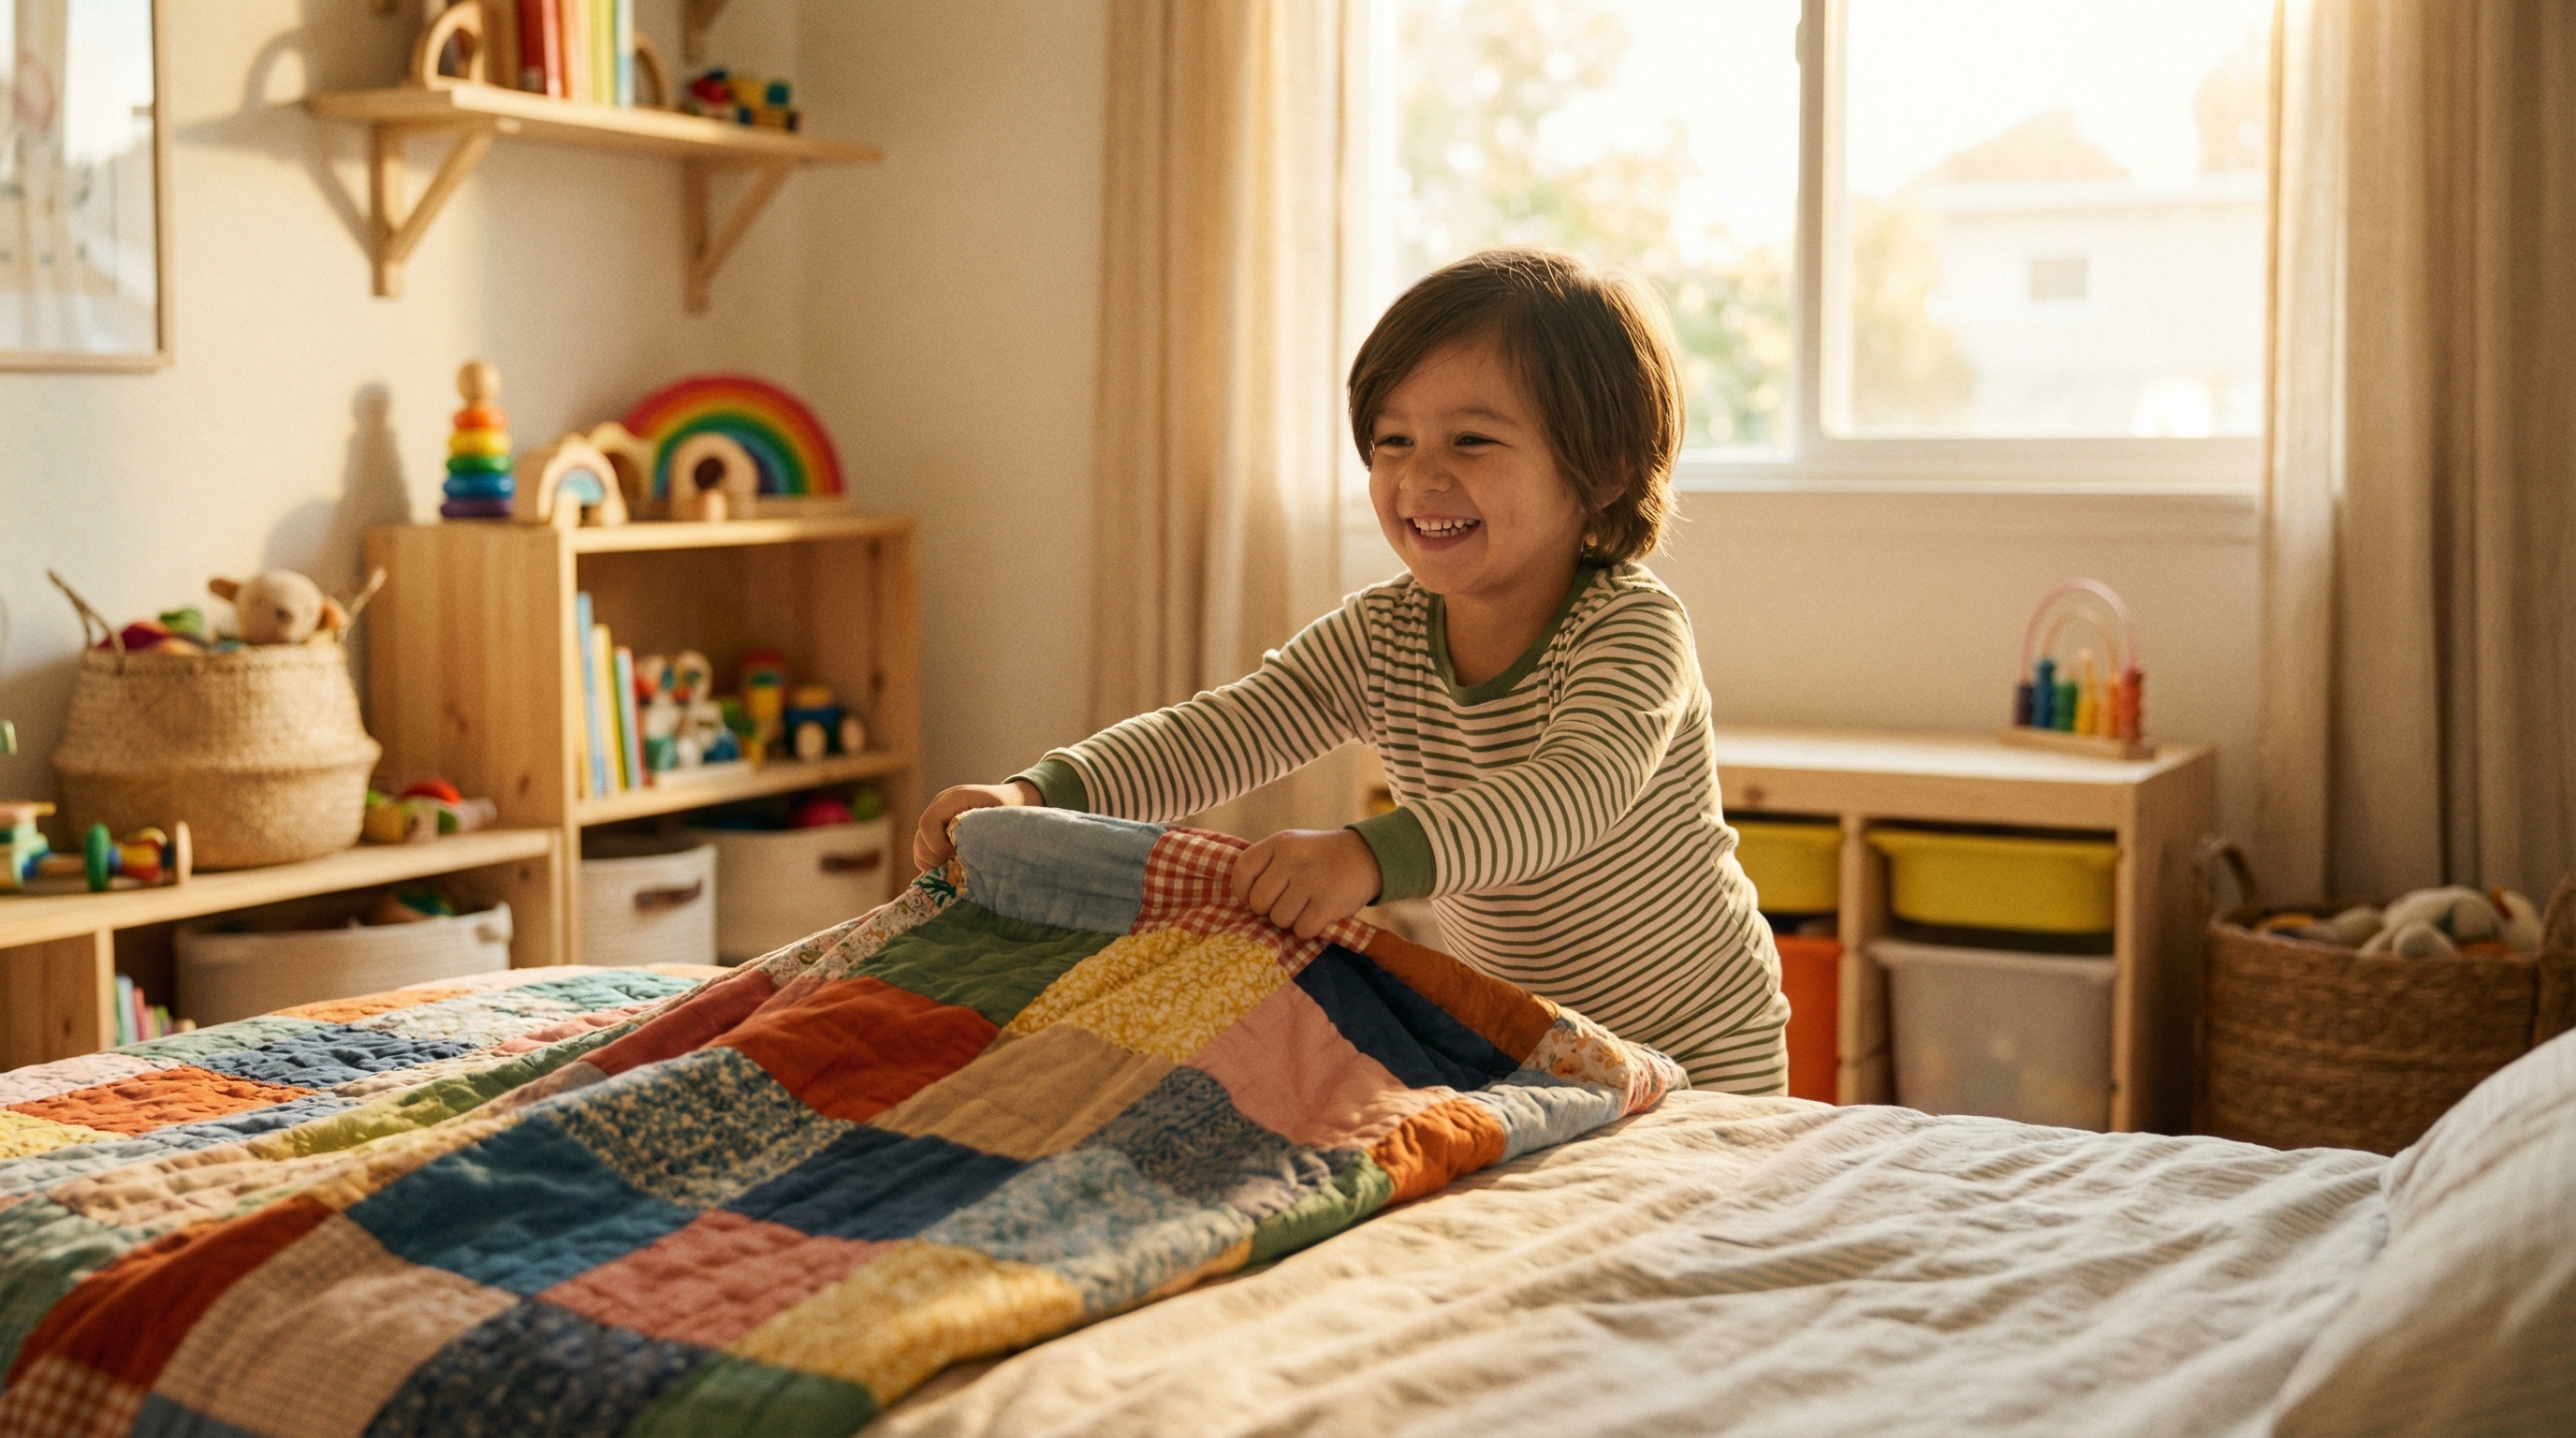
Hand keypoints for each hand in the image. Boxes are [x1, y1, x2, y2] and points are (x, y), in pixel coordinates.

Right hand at [913, 780, 1040, 870]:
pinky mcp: (939, 830)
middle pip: (920, 837)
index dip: (937, 845)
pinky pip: (926, 850)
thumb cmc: (1010, 808)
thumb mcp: (1000, 818)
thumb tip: (963, 858)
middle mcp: (940, 807)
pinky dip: (935, 862)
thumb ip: (981, 833)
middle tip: (956, 866)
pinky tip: (953, 867)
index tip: (956, 855)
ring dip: (933, 863)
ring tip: (954, 868)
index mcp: (952, 799)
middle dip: (934, 858)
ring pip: (920, 847)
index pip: (928, 823)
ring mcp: (938, 818)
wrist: (1014, 799)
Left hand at [1230, 829, 1382, 939]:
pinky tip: (1318, 915)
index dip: (1244, 892)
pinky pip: (1302, 930)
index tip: (1256, 896)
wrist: (1367, 856)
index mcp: (1278, 843)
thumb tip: (1243, 901)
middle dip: (1270, 909)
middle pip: (1259, 902)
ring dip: (1291, 920)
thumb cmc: (1320, 857)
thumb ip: (1266, 866)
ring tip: (1306, 907)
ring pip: (1279, 919)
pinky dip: (1309, 929)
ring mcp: (1310, 880)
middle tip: (1288, 903)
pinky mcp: (1327, 902)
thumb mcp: (1291, 846)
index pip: (1242, 872)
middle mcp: (1292, 859)